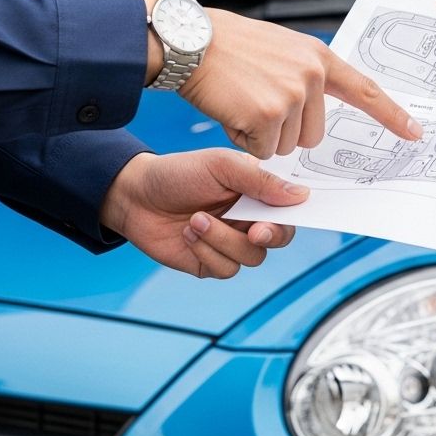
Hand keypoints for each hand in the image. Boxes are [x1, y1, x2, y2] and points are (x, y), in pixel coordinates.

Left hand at [100, 148, 307, 278]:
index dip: (292, 217)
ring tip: (196, 219)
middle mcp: (248, 217)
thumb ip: (260, 180)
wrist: (135, 196)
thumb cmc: (179, 173)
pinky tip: (188, 233)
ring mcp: (230, 241)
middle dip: (266, 236)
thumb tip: (300, 196)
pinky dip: (207, 252)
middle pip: (278, 238)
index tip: (278, 217)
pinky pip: (225, 269)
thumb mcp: (221, 166)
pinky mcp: (210, 262)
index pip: (289, 209)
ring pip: (251, 257)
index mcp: (256, 191)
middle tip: (252, 229)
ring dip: (223, 240)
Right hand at [178, 8, 421, 157]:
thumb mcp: (279, 48)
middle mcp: (312, 75)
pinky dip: (244, 139)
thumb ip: (304, 75)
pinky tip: (231, 110)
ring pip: (287, 147)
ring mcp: (292, 95)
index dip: (392, 115)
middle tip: (256, 101)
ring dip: (262, 135)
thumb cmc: (229, 46)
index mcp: (318, 57)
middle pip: (313, 136)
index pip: (365, 90)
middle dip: (284, 131)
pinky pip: (263, 151)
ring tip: (241, 100)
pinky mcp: (269, 115)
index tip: (414, 133)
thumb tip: (314, 113)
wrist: (191, 40)